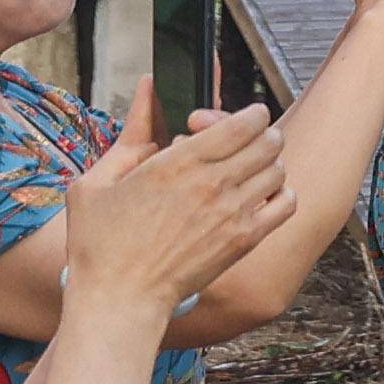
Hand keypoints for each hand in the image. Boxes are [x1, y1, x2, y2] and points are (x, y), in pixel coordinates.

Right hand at [61, 106, 287, 316]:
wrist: (120, 297)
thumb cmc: (100, 242)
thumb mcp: (97, 181)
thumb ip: (131, 132)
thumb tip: (147, 87)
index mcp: (178, 163)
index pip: (243, 122)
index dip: (249, 115)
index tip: (239, 120)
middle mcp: (213, 184)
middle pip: (269, 141)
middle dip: (261, 135)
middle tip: (245, 143)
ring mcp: (233, 213)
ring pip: (278, 170)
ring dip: (269, 164)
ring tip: (248, 171)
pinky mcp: (245, 240)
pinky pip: (286, 204)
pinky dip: (281, 194)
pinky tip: (259, 197)